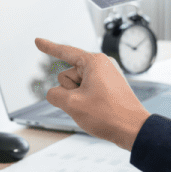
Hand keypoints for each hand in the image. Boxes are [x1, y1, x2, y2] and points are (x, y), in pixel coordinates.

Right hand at [34, 38, 150, 149]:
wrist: (133, 130)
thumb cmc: (109, 115)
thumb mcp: (72, 104)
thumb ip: (54, 95)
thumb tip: (54, 94)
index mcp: (94, 62)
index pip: (65, 52)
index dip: (48, 47)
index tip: (37, 41)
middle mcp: (101, 65)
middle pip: (67, 76)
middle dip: (69, 92)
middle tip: (86, 104)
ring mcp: (106, 77)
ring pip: (75, 87)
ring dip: (77, 99)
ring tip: (94, 109)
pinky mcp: (108, 88)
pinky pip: (86, 92)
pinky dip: (85, 102)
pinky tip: (96, 111)